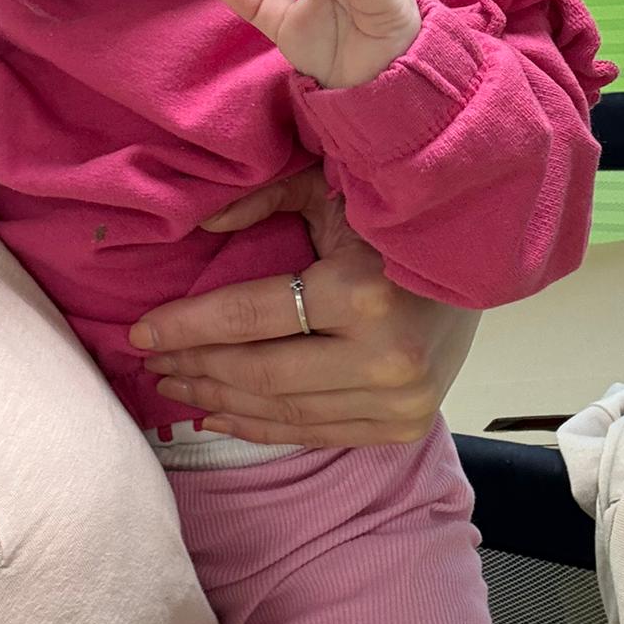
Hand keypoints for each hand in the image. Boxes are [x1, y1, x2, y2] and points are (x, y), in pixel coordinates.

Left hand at [128, 167, 480, 446]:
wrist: (483, 261)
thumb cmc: (396, 218)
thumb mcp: (332, 189)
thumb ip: (265, 199)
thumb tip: (200, 226)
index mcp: (364, 291)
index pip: (250, 316)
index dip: (187, 326)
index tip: (141, 331)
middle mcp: (385, 356)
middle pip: (260, 373)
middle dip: (195, 367)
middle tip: (150, 361)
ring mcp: (400, 401)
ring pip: (283, 413)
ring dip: (218, 401)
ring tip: (174, 387)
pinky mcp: (405, 426)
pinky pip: (315, 434)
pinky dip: (262, 428)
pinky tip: (220, 414)